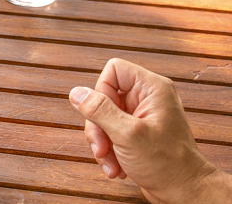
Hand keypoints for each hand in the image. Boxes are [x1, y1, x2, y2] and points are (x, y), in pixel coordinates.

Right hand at [69, 58, 230, 203]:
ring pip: (103, 117)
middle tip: (102, 147)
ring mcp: (141, 116)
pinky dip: (109, 151)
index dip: (101, 90)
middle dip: (98, 126)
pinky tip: (117, 166)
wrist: (184, 193)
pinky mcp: (136, 133)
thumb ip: (99, 110)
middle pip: (103, 97)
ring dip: (102, 143)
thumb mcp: (128, 134)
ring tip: (111, 162)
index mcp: (152, 88)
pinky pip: (110, 132)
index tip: (103, 115)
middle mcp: (147, 98)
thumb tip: (76, 93)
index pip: (114, 70)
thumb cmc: (168, 164)